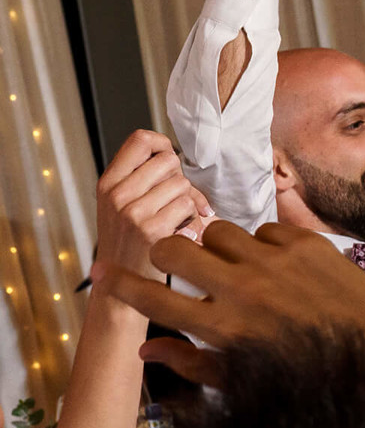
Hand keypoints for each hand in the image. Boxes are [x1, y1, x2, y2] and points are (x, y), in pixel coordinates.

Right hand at [91, 131, 211, 289]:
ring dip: (189, 202)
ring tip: (178, 220)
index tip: (169, 158)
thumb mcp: (124, 206)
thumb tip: (180, 159)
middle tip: (175, 200)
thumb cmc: (131, 244)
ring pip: (182, 184)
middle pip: (168, 161)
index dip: (162, 143)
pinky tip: (182, 232)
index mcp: (108, 182)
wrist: (122, 287)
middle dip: (180, 178)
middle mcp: (116, 194)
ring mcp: (131, 212)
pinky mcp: (150, 230)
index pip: (139, 140)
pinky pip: (188, 207)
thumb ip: (146, 180)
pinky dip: (193, 220)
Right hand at [96, 222, 364, 387]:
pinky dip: (264, 247)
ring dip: (218, 249)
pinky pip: (265, 231)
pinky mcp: (307, 244)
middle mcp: (243, 289)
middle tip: (178, 264)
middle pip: (174, 248)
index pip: (152, 298)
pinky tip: (280, 269)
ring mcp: (276, 262)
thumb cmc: (308, 375)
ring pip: (218, 232)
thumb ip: (191, 361)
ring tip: (238, 269)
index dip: (121, 284)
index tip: (103, 273)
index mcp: (221, 326)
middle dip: (167, 254)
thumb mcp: (243, 378)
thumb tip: (145, 348)